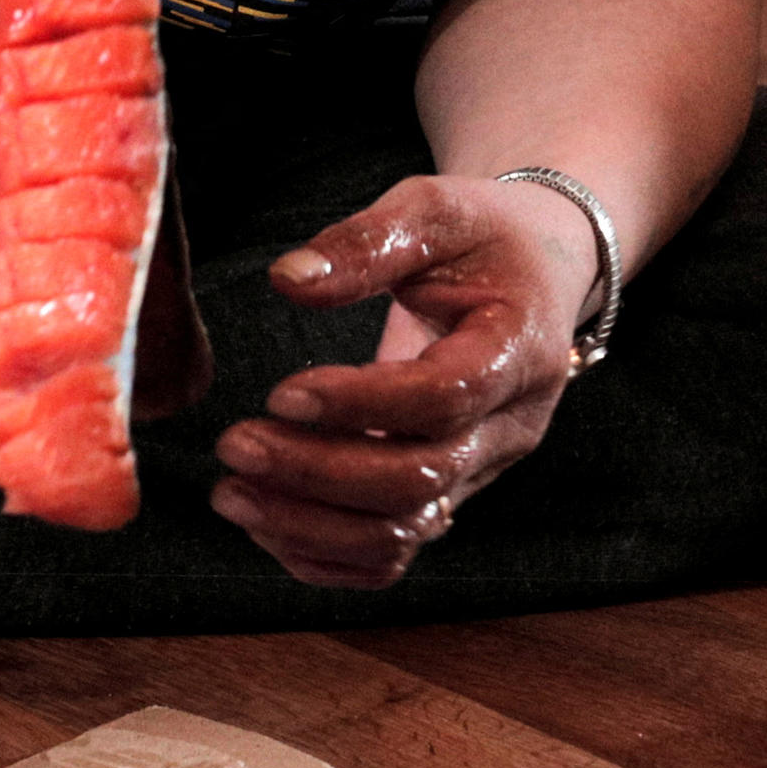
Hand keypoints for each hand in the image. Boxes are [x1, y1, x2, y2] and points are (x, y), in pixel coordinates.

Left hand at [213, 176, 602, 589]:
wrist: (534, 273)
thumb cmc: (481, 236)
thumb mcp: (433, 211)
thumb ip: (365, 242)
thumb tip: (288, 281)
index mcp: (517, 349)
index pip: (444, 399)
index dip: (361, 406)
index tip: (281, 393)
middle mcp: (509, 425)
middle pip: (418, 481)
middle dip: (317, 474)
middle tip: (234, 444)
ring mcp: (482, 470)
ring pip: (403, 531)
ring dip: (310, 525)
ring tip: (231, 492)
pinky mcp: (450, 493)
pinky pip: (393, 554)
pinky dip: (327, 556)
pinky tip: (267, 526)